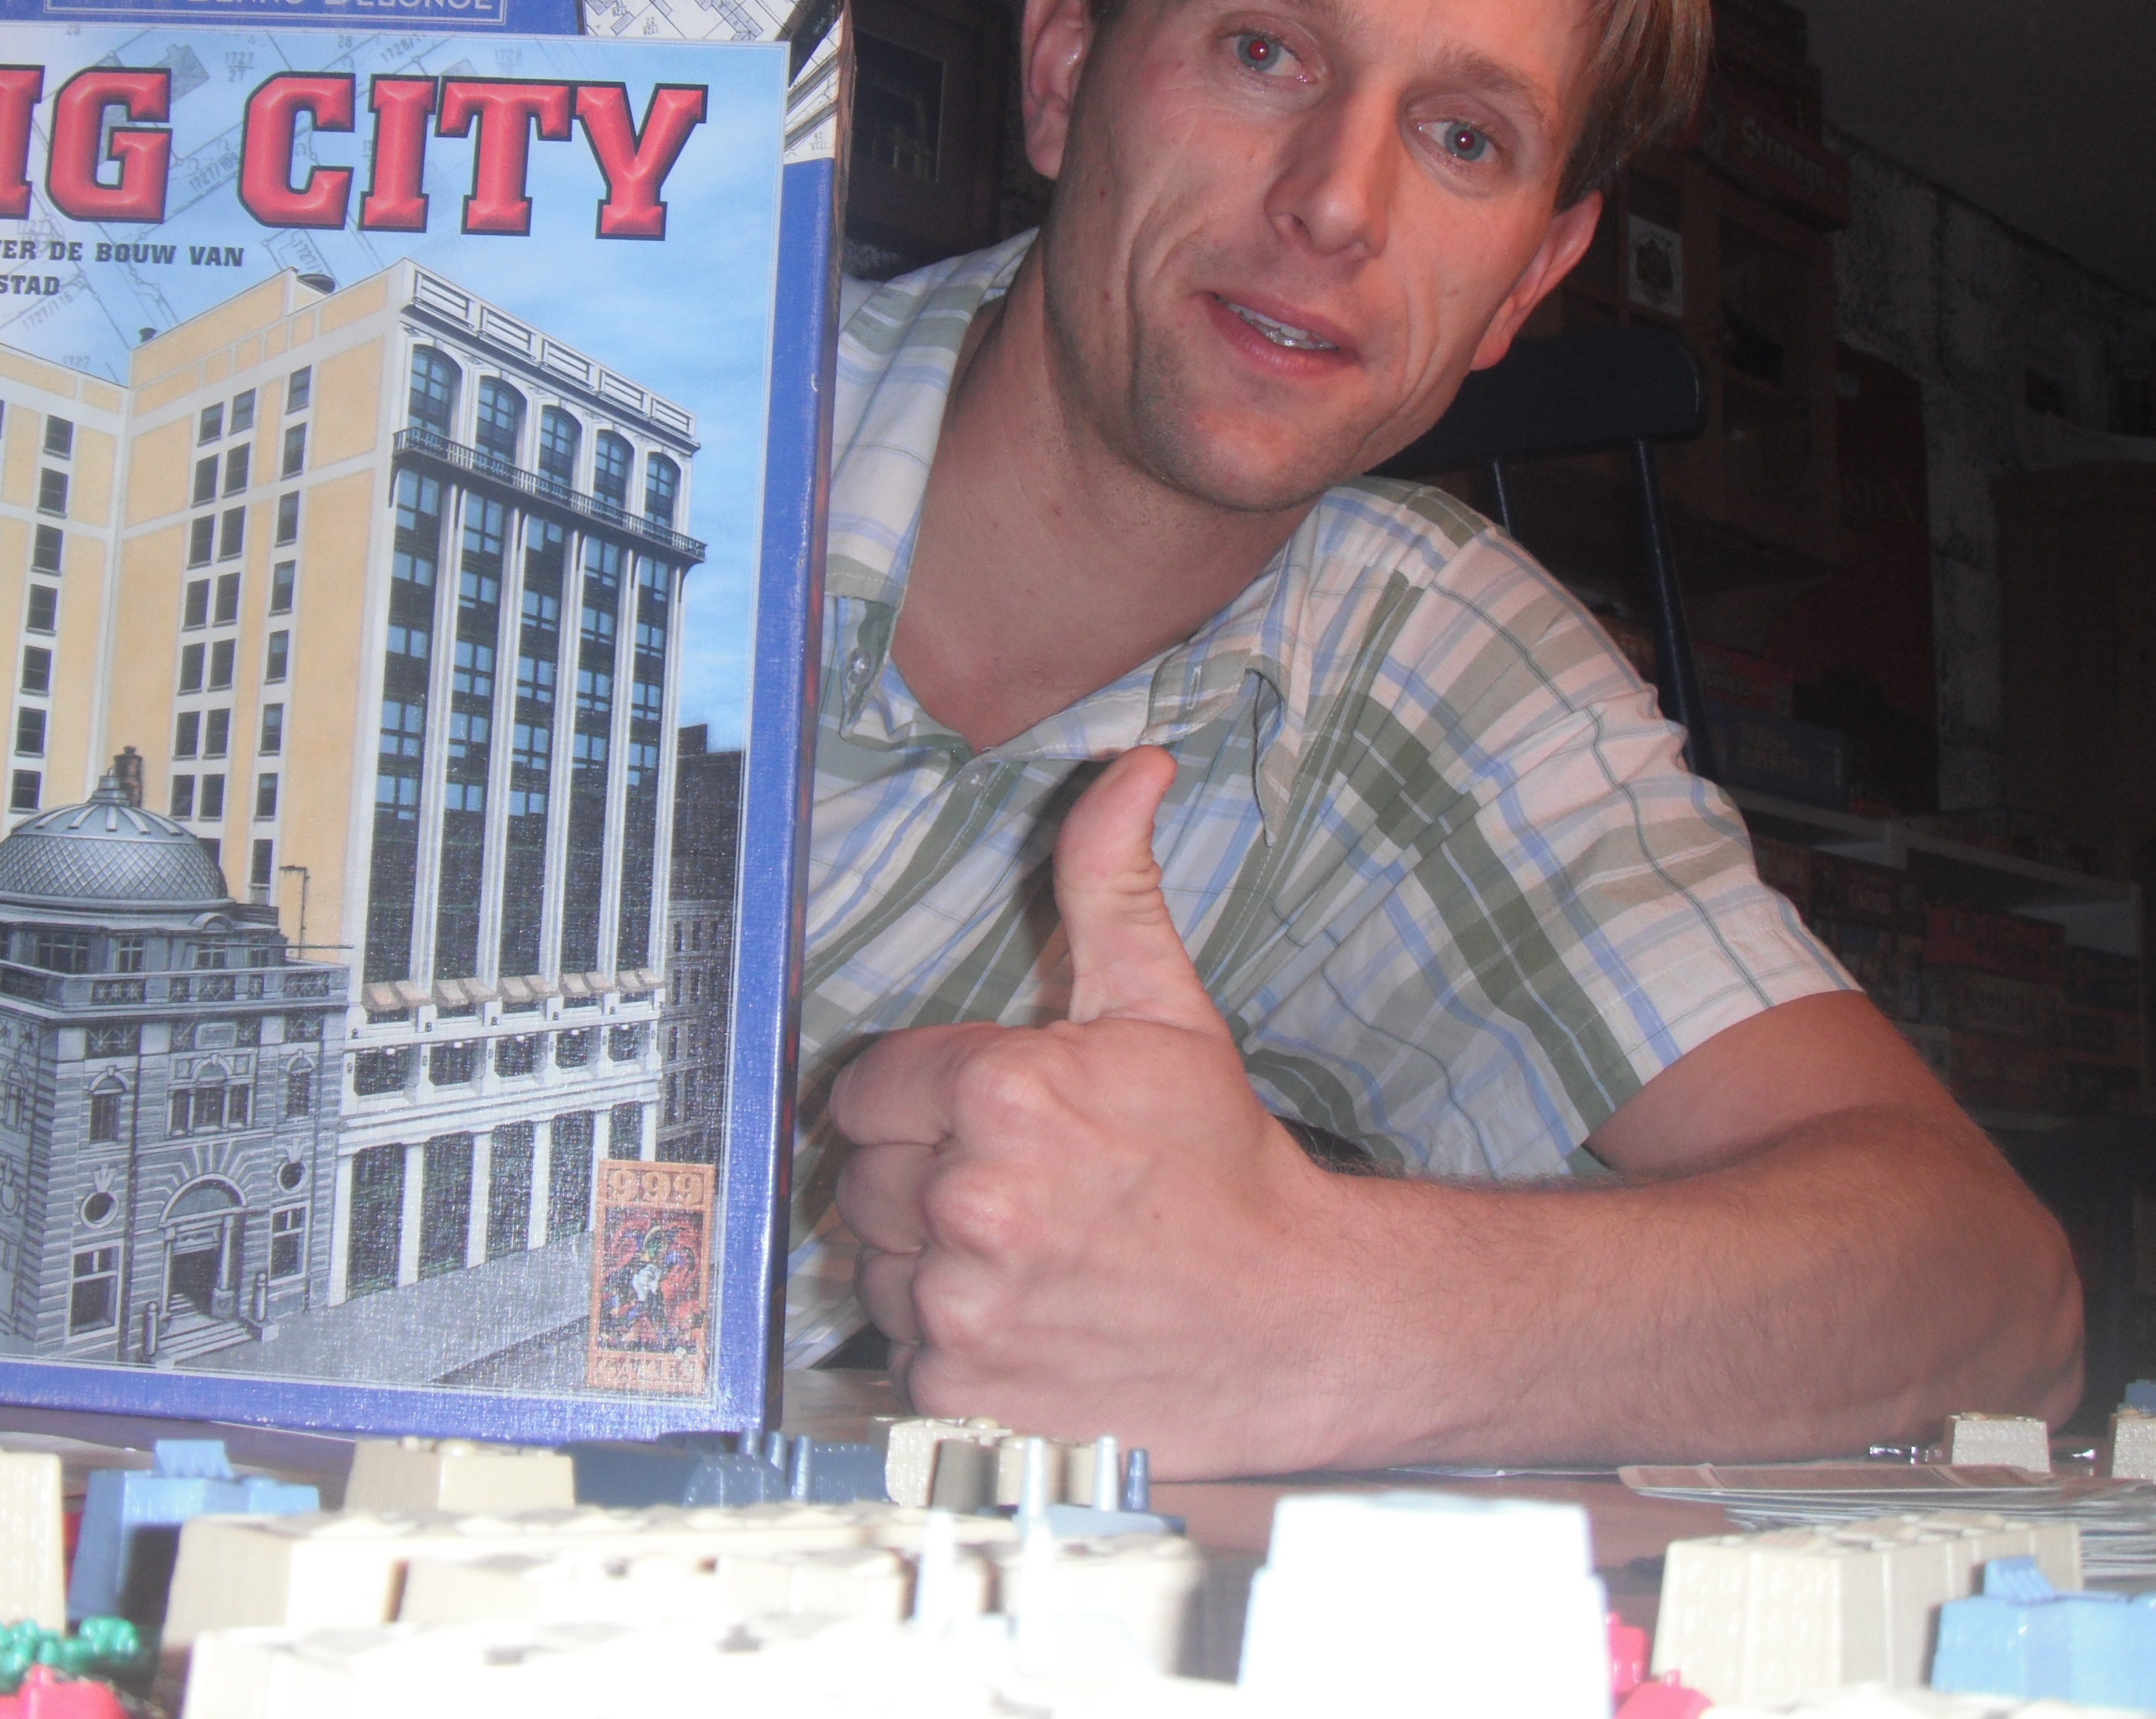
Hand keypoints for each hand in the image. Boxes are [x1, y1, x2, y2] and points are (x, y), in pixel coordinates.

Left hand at [830, 747, 1359, 1474]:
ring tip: (1023, 1252)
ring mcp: (964, 1303)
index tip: (983, 1120)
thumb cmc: (1222, 1162)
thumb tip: (1130, 768)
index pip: (870, 1087)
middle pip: (861, 1176)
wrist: (1293, 1318)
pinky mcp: (963, 1386)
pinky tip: (1024, 1316)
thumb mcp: (1165, 1007)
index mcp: (1002, 1094)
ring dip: (927, 1259)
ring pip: (876, 1264)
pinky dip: (948, 1340)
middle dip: (921, 1174)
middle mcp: (969, 1200)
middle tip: (1014, 1186)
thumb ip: (1110, 883)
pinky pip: (903, 1349)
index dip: (923, 1100)